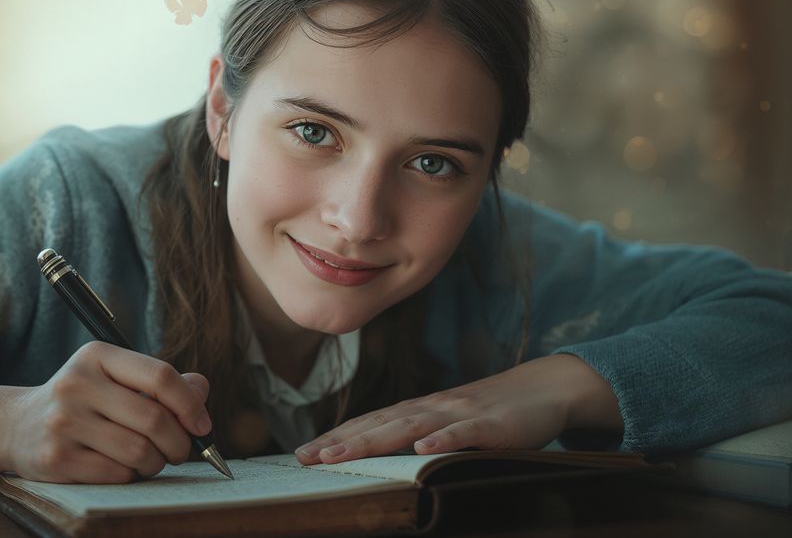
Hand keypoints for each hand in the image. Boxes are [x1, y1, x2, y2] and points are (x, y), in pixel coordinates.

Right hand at [1, 341, 211, 482]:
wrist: (17, 426)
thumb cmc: (83, 401)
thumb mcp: (115, 378)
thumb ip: (160, 381)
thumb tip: (201, 389)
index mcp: (97, 356)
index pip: (160, 376)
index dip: (190, 404)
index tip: (202, 425)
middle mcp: (77, 384)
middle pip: (154, 419)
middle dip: (179, 442)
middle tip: (180, 451)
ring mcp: (64, 422)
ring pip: (139, 451)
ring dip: (157, 462)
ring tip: (151, 459)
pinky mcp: (56, 458)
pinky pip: (117, 474)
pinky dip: (131, 476)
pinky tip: (123, 467)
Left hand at [295, 354, 623, 464]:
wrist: (544, 388)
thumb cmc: (492, 413)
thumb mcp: (449, 425)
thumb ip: (418, 437)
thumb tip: (382, 459)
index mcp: (419, 411)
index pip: (369, 423)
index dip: (336, 437)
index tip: (301, 454)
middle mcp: (431, 408)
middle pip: (379, 425)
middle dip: (340, 442)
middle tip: (305, 457)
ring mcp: (460, 414)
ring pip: (409, 428)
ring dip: (372, 441)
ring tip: (339, 456)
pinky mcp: (492, 425)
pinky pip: (464, 434)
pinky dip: (442, 441)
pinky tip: (421, 451)